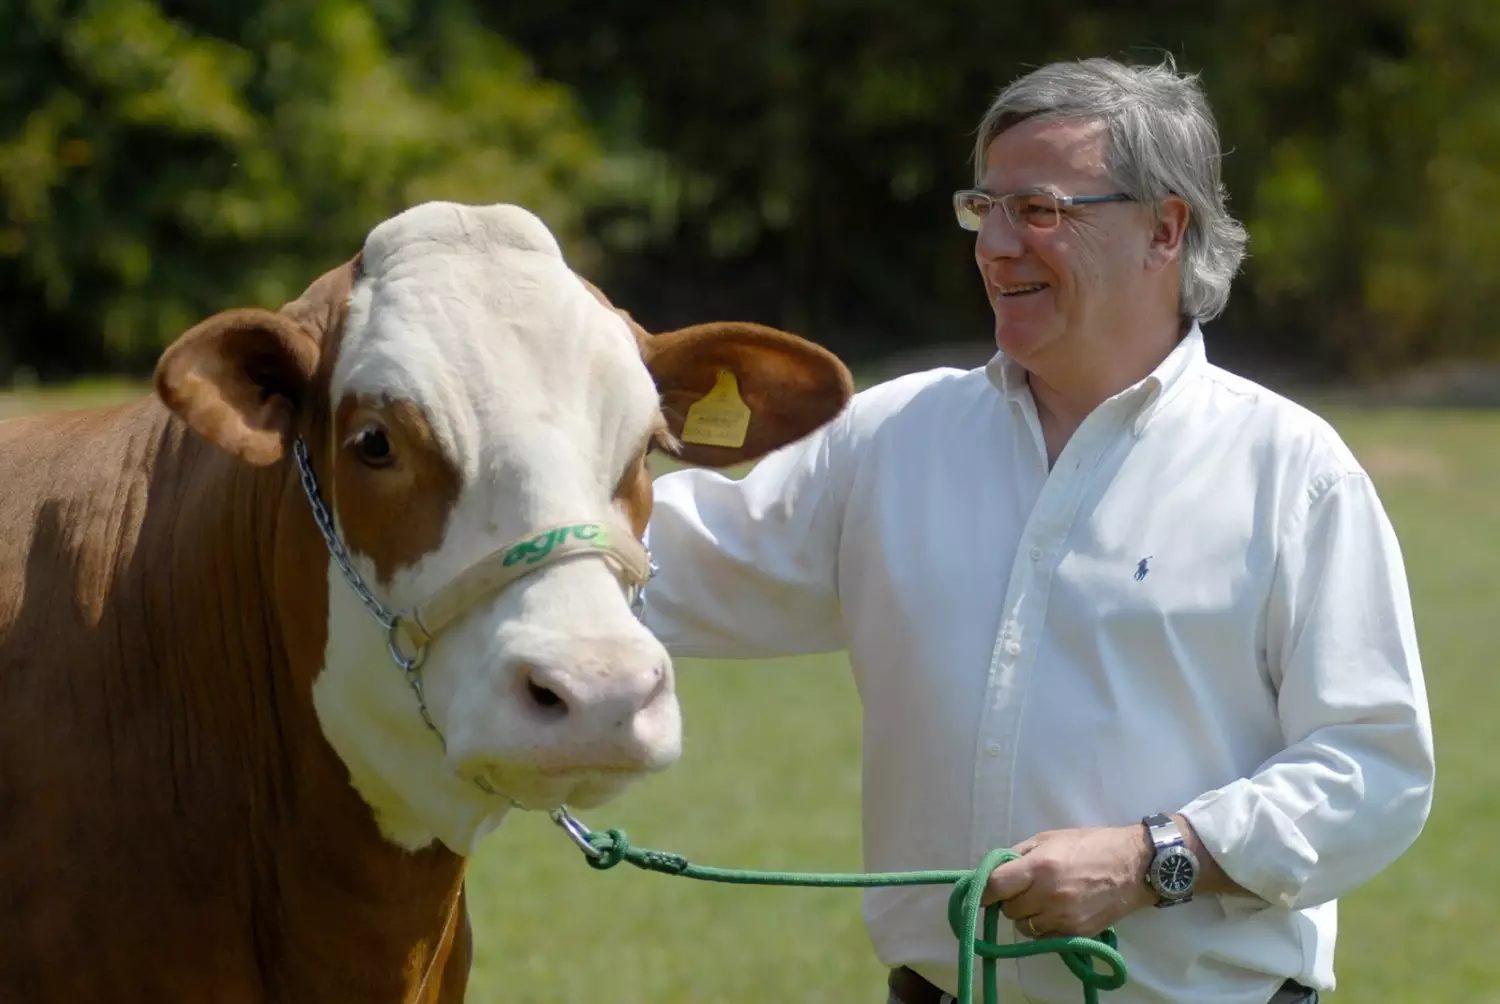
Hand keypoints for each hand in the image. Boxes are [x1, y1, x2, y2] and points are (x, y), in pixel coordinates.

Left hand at [982, 826, 1156, 937]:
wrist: (1134, 866)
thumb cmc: (1090, 845)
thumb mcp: (1050, 838)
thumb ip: (1020, 854)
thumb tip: (995, 869)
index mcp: (1039, 867)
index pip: (995, 886)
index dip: (985, 890)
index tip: (984, 891)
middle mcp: (1048, 895)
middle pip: (1008, 909)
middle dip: (1010, 900)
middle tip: (1023, 889)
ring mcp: (1063, 918)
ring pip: (1024, 927)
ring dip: (1026, 915)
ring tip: (1040, 900)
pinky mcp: (1076, 933)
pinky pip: (1044, 936)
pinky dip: (1043, 926)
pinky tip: (1055, 911)